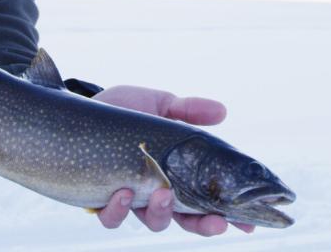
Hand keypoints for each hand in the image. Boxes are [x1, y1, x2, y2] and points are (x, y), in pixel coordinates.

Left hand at [91, 85, 254, 236]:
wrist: (82, 109)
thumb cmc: (123, 110)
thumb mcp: (159, 105)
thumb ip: (189, 110)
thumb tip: (223, 111)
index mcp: (175, 174)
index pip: (208, 199)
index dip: (229, 213)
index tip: (248, 221)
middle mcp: (155, 191)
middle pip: (187, 220)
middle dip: (204, 225)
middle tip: (217, 223)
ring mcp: (130, 198)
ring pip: (153, 222)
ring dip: (162, 213)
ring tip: (163, 195)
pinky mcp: (101, 199)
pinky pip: (112, 217)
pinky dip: (119, 209)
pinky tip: (123, 192)